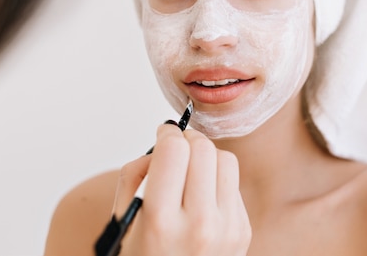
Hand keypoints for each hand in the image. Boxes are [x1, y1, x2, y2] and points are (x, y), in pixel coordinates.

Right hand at [113, 124, 250, 255]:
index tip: (163, 134)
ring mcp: (227, 229)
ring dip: (207, 156)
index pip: (174, 151)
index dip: (166, 135)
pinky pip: (233, 183)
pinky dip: (217, 180)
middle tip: (176, 148)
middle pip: (203, 149)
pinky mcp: (243, 231)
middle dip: (187, 141)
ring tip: (191, 170)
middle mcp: (199, 225)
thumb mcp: (124, 220)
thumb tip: (164, 143)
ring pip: (225, 159)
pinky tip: (203, 195)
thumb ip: (136, 174)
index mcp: (161, 221)